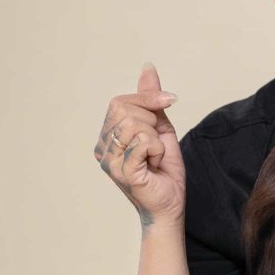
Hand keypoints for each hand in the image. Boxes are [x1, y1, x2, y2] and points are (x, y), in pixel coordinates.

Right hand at [94, 63, 184, 227]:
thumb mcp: (161, 128)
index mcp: (108, 136)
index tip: (169, 102)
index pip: (120, 101)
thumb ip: (151, 100)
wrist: (171, 205)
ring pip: (133, 123)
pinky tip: (154, 165)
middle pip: (124, 109)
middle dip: (151, 121)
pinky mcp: (121, 171)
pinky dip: (156, 150)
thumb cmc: (165, 172)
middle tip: (156, 145)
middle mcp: (103, 147)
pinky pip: (142, 142)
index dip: (148, 98)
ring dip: (155, 138)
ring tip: (154, 157)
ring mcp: (109, 160)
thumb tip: (148, 68)